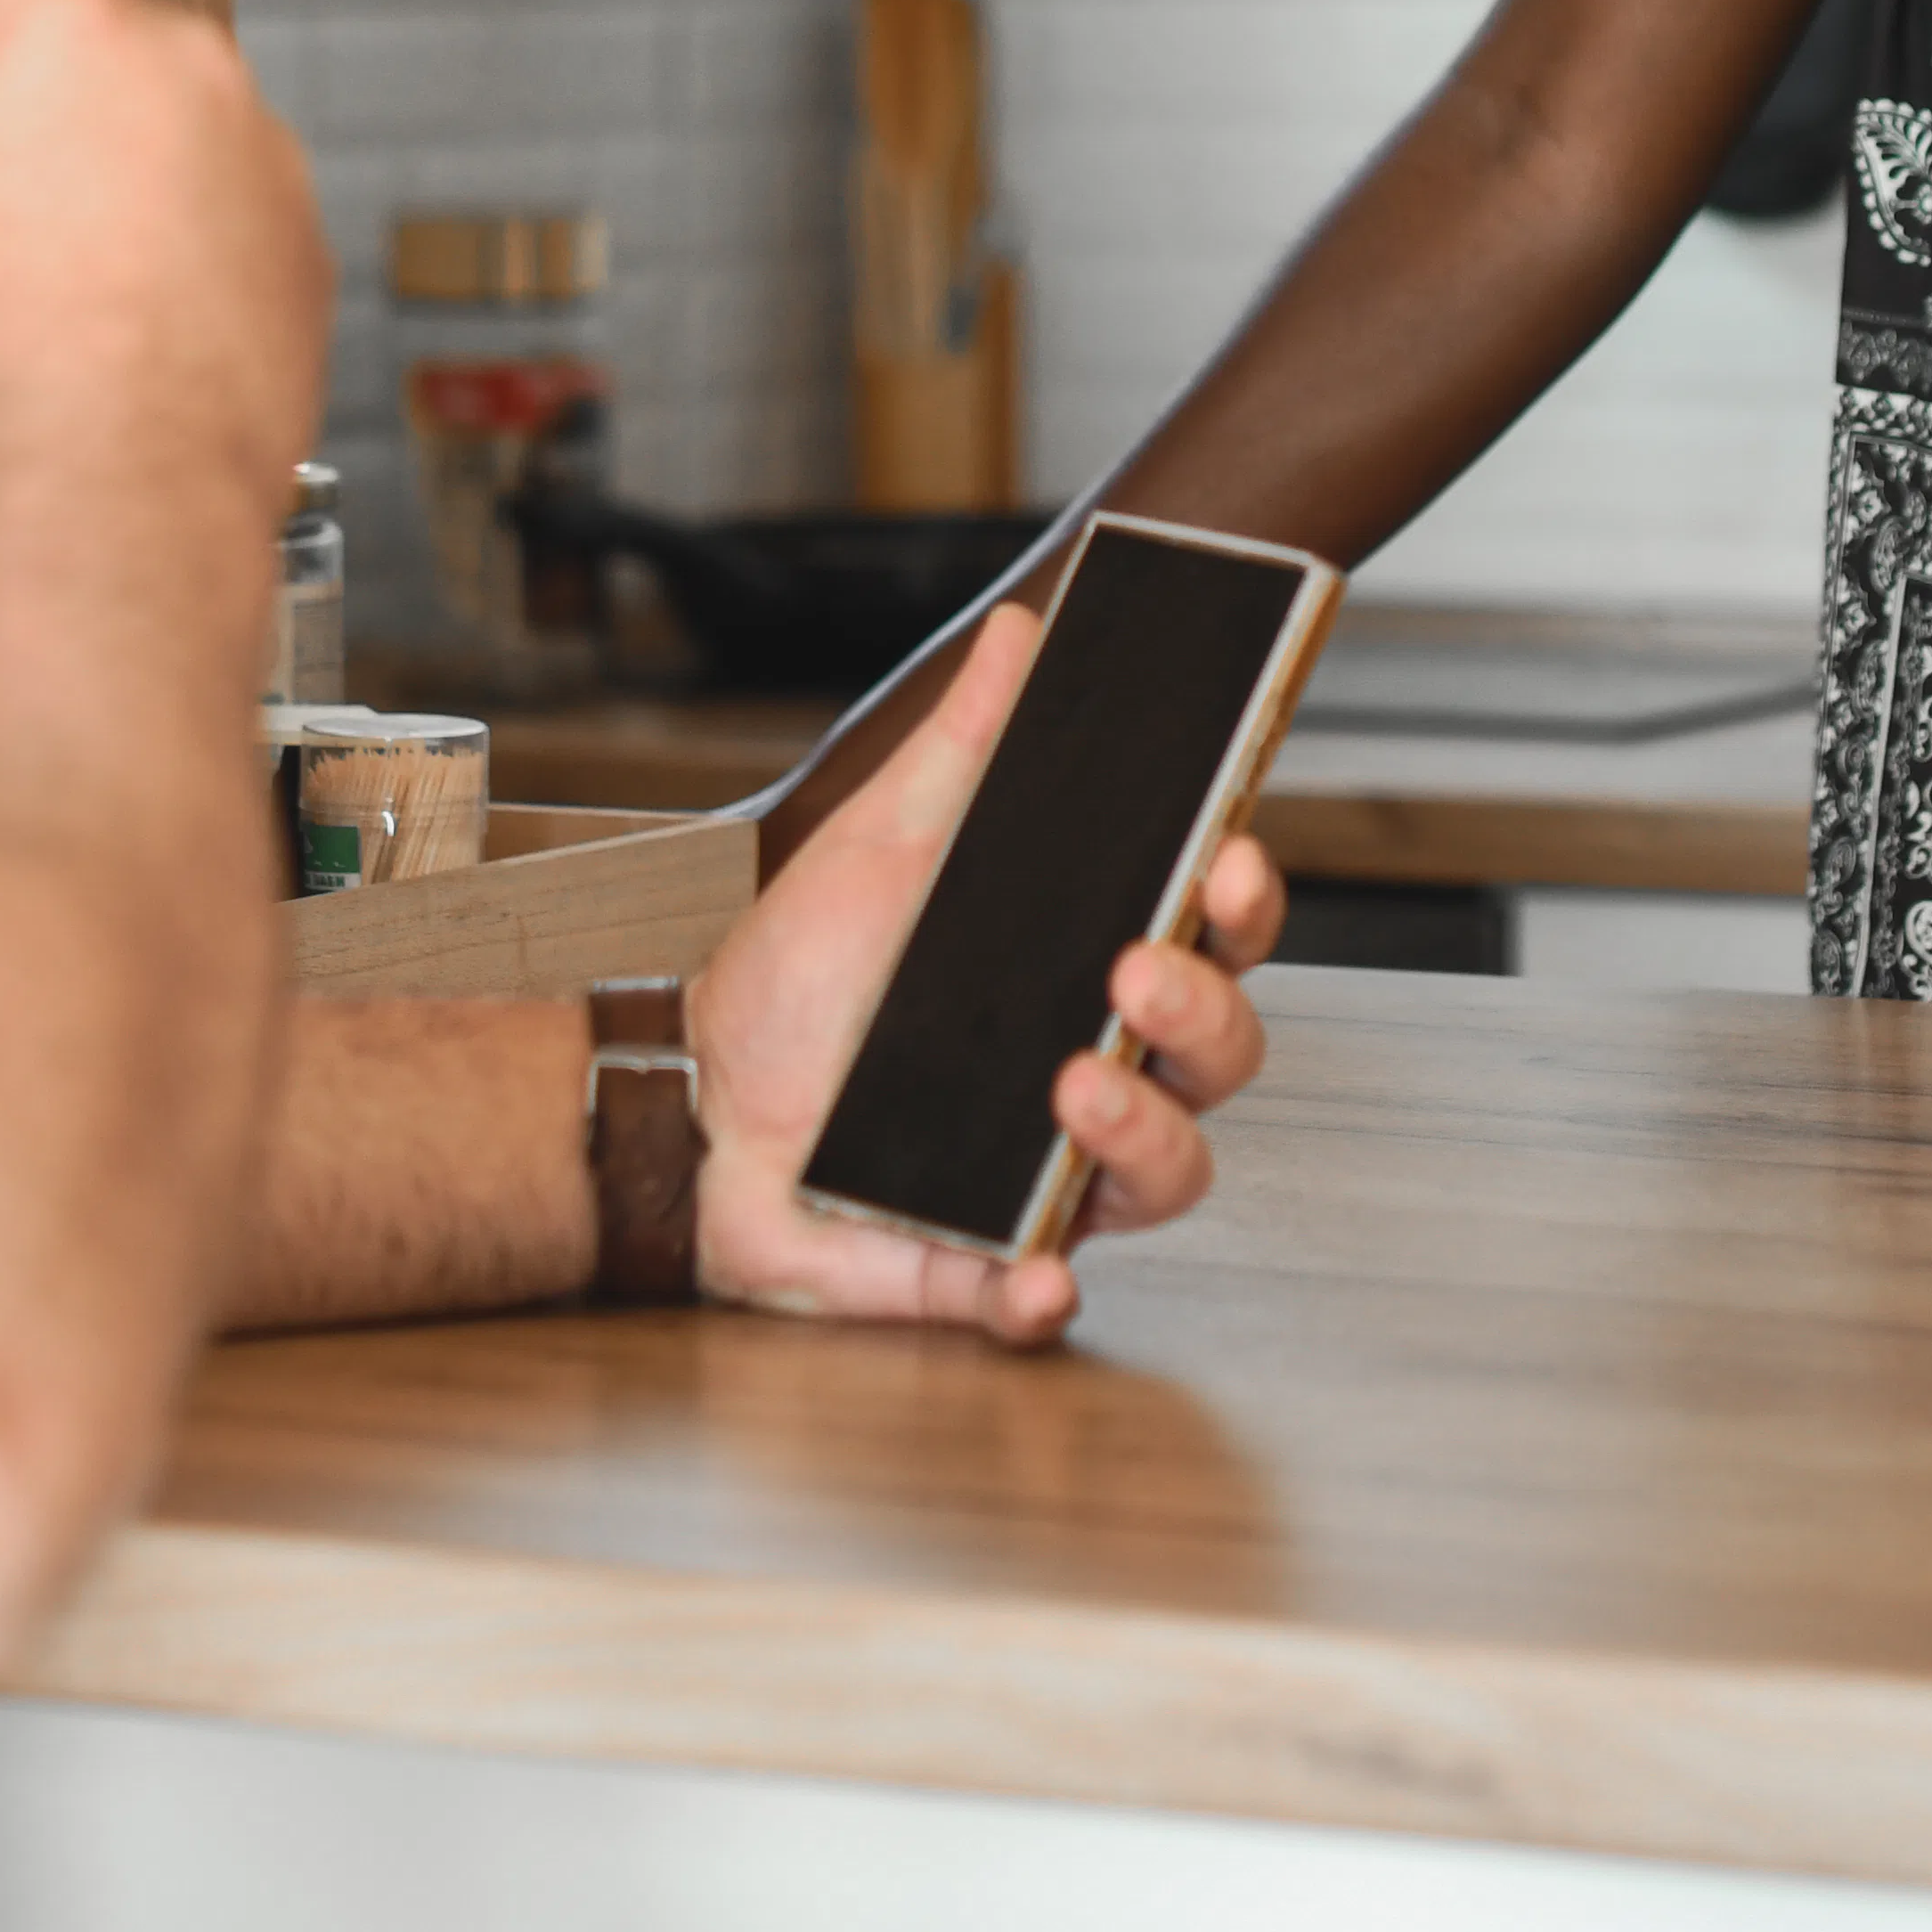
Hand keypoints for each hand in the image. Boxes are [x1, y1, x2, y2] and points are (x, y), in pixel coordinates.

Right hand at [0, 0, 322, 521]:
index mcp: (80, 33)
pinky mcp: (303, 251)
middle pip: (104, 36)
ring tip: (48, 289)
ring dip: (116, 177)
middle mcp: (193, 74)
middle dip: (42, 95)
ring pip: (169, 131)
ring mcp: (264, 162)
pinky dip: (179, 252)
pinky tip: (117, 332)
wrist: (119, 496)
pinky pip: (224, 215)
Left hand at [681, 606, 1286, 1345]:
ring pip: (1171, 1174)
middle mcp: (1096, 1071)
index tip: (1225, 859)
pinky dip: (1047, 1291)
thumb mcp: (879, 844)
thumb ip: (963, 748)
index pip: (1215, 937)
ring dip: (1144, 1134)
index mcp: (1086, 967)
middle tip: (1132, 971)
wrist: (687, 1097)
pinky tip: (1039, 1271)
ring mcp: (1051, 1172)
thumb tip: (1020, 639)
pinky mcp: (986, 1260)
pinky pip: (1046, 1293)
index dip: (1243, 904)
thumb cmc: (802, 980)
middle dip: (1202, 1010)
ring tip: (1071, 1088)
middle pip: (1221, 1055)